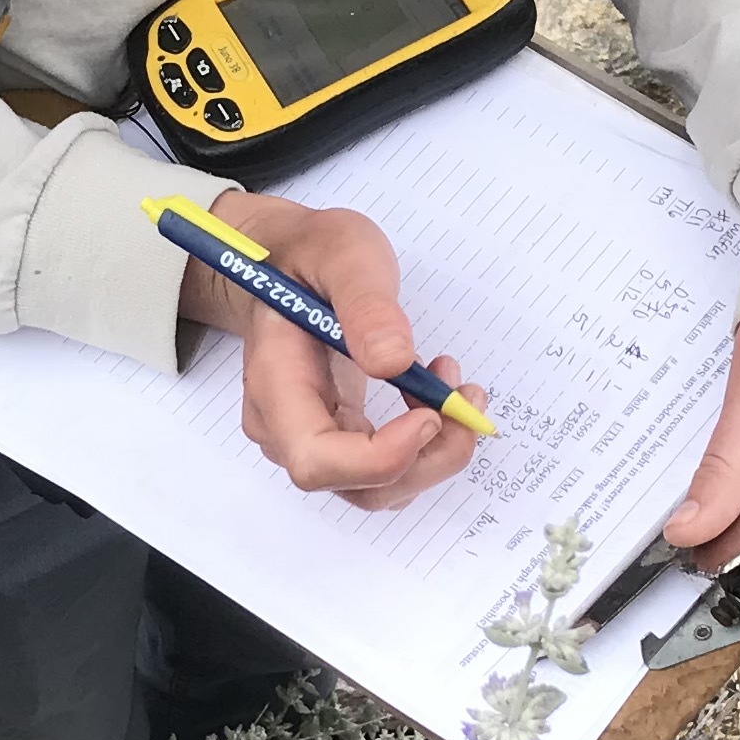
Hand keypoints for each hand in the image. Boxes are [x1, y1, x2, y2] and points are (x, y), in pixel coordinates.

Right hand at [183, 191, 481, 511]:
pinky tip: (434, 391)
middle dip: (426, 457)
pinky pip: (388, 467)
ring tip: (451, 382)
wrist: (289, 261)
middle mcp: (285, 427)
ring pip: (380, 487)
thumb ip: (366, 302)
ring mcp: (311, 437)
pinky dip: (426, 442)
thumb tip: (395, 362)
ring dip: (434, 450)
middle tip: (463, 397)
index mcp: (275, 384)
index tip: (432, 414)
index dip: (382, 456)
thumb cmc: (311, 254)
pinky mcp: (339, 437)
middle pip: (357, 486)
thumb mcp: (343, 252)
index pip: (317, 460)